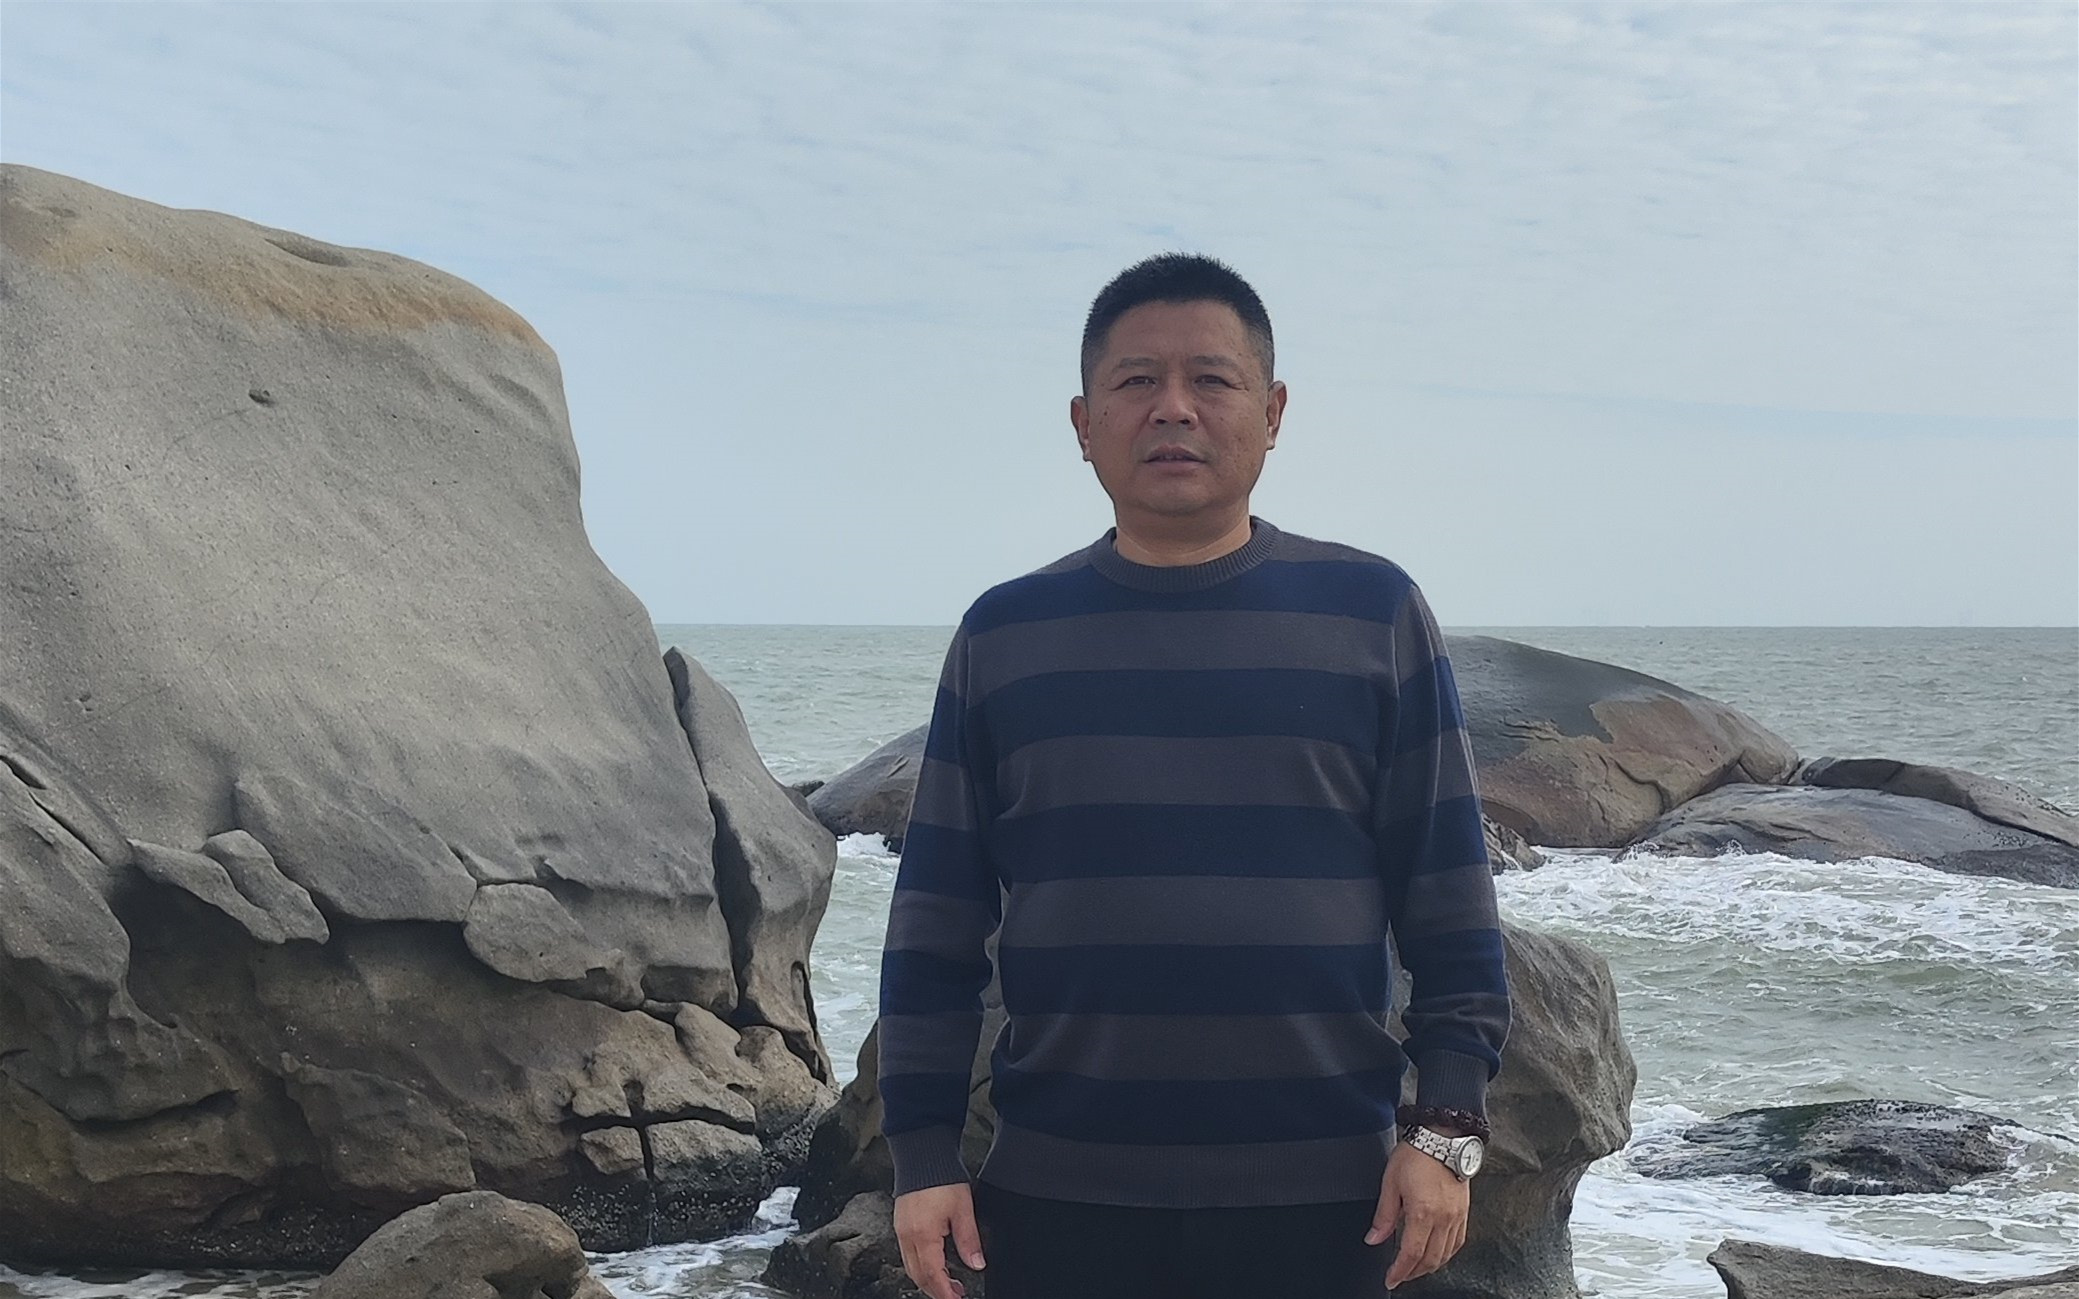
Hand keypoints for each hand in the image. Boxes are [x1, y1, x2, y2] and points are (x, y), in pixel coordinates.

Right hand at [893, 1182, 985, 1298]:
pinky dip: (922, 1266)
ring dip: (929, 1280)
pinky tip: (936, 1264)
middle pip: (919, 1277)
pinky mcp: (901, 1225)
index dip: (945, 1293)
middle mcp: (908, 1236)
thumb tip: (977, 1264)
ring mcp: (902, 1231)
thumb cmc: (941, 1177)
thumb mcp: (963, 1209)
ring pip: (912, 1268)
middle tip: (956, 1295)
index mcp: (923, 1235)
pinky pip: (908, 1255)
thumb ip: (969, 1240)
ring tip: (950, 1283)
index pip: (933, 1275)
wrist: (922, 1155)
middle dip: (937, 1291)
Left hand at [1365, 1141, 1469, 1289]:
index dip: (1399, 1271)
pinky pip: (1458, 1242)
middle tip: (1400, 1275)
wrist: (1442, 1137)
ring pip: (1445, 1255)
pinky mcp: (1464, 1212)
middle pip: (1430, 1260)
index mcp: (1422, 1212)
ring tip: (1415, 1268)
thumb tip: (1374, 1238)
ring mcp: (1456, 1217)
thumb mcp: (1390, 1183)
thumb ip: (1383, 1215)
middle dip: (1413, 1273)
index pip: (1410, 1254)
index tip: (1390, 1278)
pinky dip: (1446, 1254)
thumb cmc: (1416, 1154)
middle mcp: (1443, 1219)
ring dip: (1429, 1266)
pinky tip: (1437, 1253)